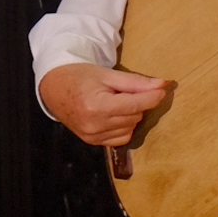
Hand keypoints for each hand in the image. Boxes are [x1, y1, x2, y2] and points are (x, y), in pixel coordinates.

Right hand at [39, 64, 171, 148]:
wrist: (55, 88)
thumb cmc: (81, 77)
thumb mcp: (108, 75)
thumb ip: (135, 82)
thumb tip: (163, 85)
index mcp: (97, 106)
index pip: (136, 105)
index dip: (153, 97)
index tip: (162, 89)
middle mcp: (94, 125)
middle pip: (135, 116)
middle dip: (138, 103)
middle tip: (125, 92)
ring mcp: (92, 136)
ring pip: (131, 128)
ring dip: (131, 116)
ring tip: (116, 102)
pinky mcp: (92, 142)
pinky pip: (121, 138)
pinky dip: (124, 127)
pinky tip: (115, 116)